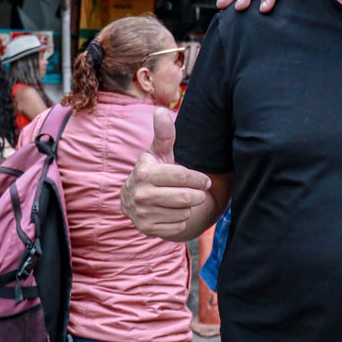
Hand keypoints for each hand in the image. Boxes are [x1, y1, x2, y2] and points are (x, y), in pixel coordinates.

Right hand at [121, 108, 212, 238]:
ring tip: (182, 199)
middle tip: (199, 191)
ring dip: (189, 207)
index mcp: (144, 173)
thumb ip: (164, 134)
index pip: (182, 176)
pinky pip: (179, 226)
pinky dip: (182, 219)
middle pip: (186, 197)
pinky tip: (174, 211)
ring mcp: (142, 214)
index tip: (206, 180)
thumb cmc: (155, 170)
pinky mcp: (147, 230)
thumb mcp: (158, 152)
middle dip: (198, 194)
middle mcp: (140, 195)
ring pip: (184, 212)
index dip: (199, 178)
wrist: (136, 200)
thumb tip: (161, 111)